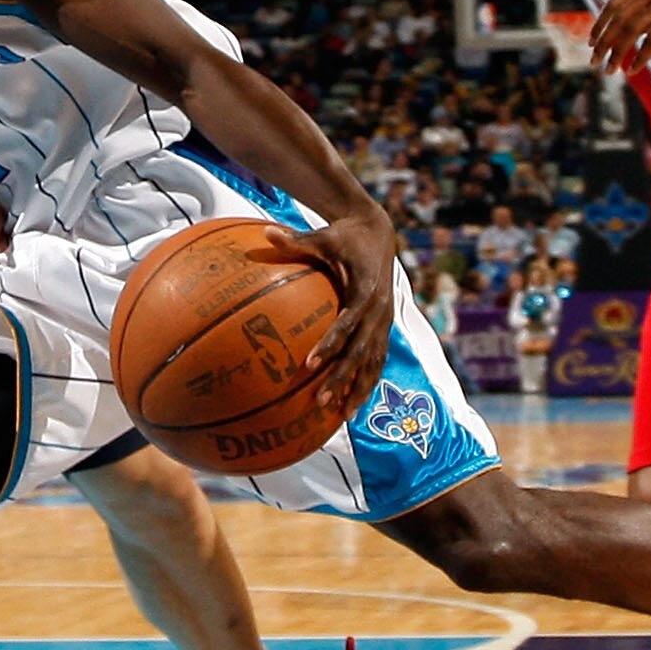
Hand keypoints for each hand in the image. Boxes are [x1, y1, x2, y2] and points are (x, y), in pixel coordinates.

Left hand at [267, 213, 396, 420]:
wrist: (378, 232)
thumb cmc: (343, 236)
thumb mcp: (321, 236)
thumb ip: (295, 239)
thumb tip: (265, 231)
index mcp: (365, 289)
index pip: (347, 323)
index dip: (330, 345)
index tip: (309, 365)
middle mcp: (379, 310)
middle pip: (362, 352)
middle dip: (343, 379)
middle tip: (321, 403)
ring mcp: (384, 321)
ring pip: (374, 362)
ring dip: (359, 390)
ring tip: (342, 418)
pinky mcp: (385, 327)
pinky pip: (377, 359)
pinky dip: (366, 382)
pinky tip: (351, 405)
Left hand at [587, 0, 650, 72]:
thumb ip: (633, 22)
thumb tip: (602, 40)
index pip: (614, 5)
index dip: (600, 25)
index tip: (592, 45)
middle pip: (620, 18)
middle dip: (604, 42)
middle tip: (595, 62)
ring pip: (632, 30)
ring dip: (617, 53)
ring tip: (609, 70)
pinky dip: (639, 58)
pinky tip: (633, 70)